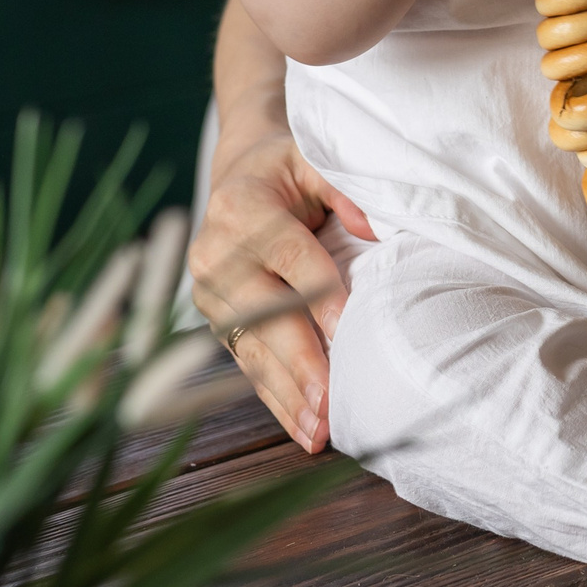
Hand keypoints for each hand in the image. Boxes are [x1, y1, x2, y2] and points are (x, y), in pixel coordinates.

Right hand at [188, 129, 376, 454]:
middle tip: (330, 398)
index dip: (316, 291)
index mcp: (241, 205)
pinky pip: (250, 364)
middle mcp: (214, 252)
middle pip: (263, 312)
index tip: (345, 326)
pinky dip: (278, 398)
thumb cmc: (290, 169)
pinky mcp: (218, 322)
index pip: (285, 253)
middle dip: (299, 359)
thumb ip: (345, 186)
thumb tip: (375, 226)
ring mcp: (211, 293)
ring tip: (320, 429)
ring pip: (254, 348)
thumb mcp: (315, 158)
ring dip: (288, 392)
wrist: (241, 175)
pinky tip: (303, 428)